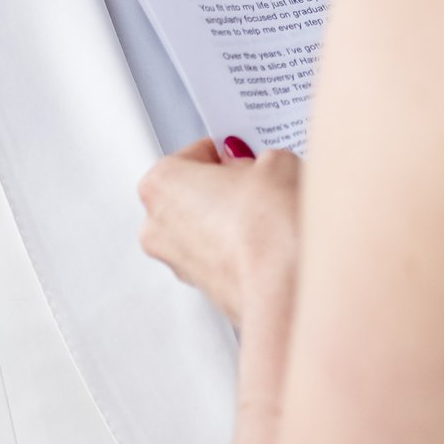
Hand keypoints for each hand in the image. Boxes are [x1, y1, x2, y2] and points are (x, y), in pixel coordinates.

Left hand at [138, 139, 302, 331]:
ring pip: (207, 228)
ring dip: (235, 221)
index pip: (196, 154)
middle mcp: (157, 225)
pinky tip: (271, 244)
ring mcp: (178, 263)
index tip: (247, 157)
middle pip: (196, 193)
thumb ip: (259, 158)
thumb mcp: (275, 164)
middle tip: (263, 186)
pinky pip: (221, 256)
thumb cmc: (269, 227)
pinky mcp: (204, 290)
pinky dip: (241, 249)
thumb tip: (260, 167)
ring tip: (272, 217)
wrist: (286, 287)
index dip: (229, 154)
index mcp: (160, 182)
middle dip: (228, 189)